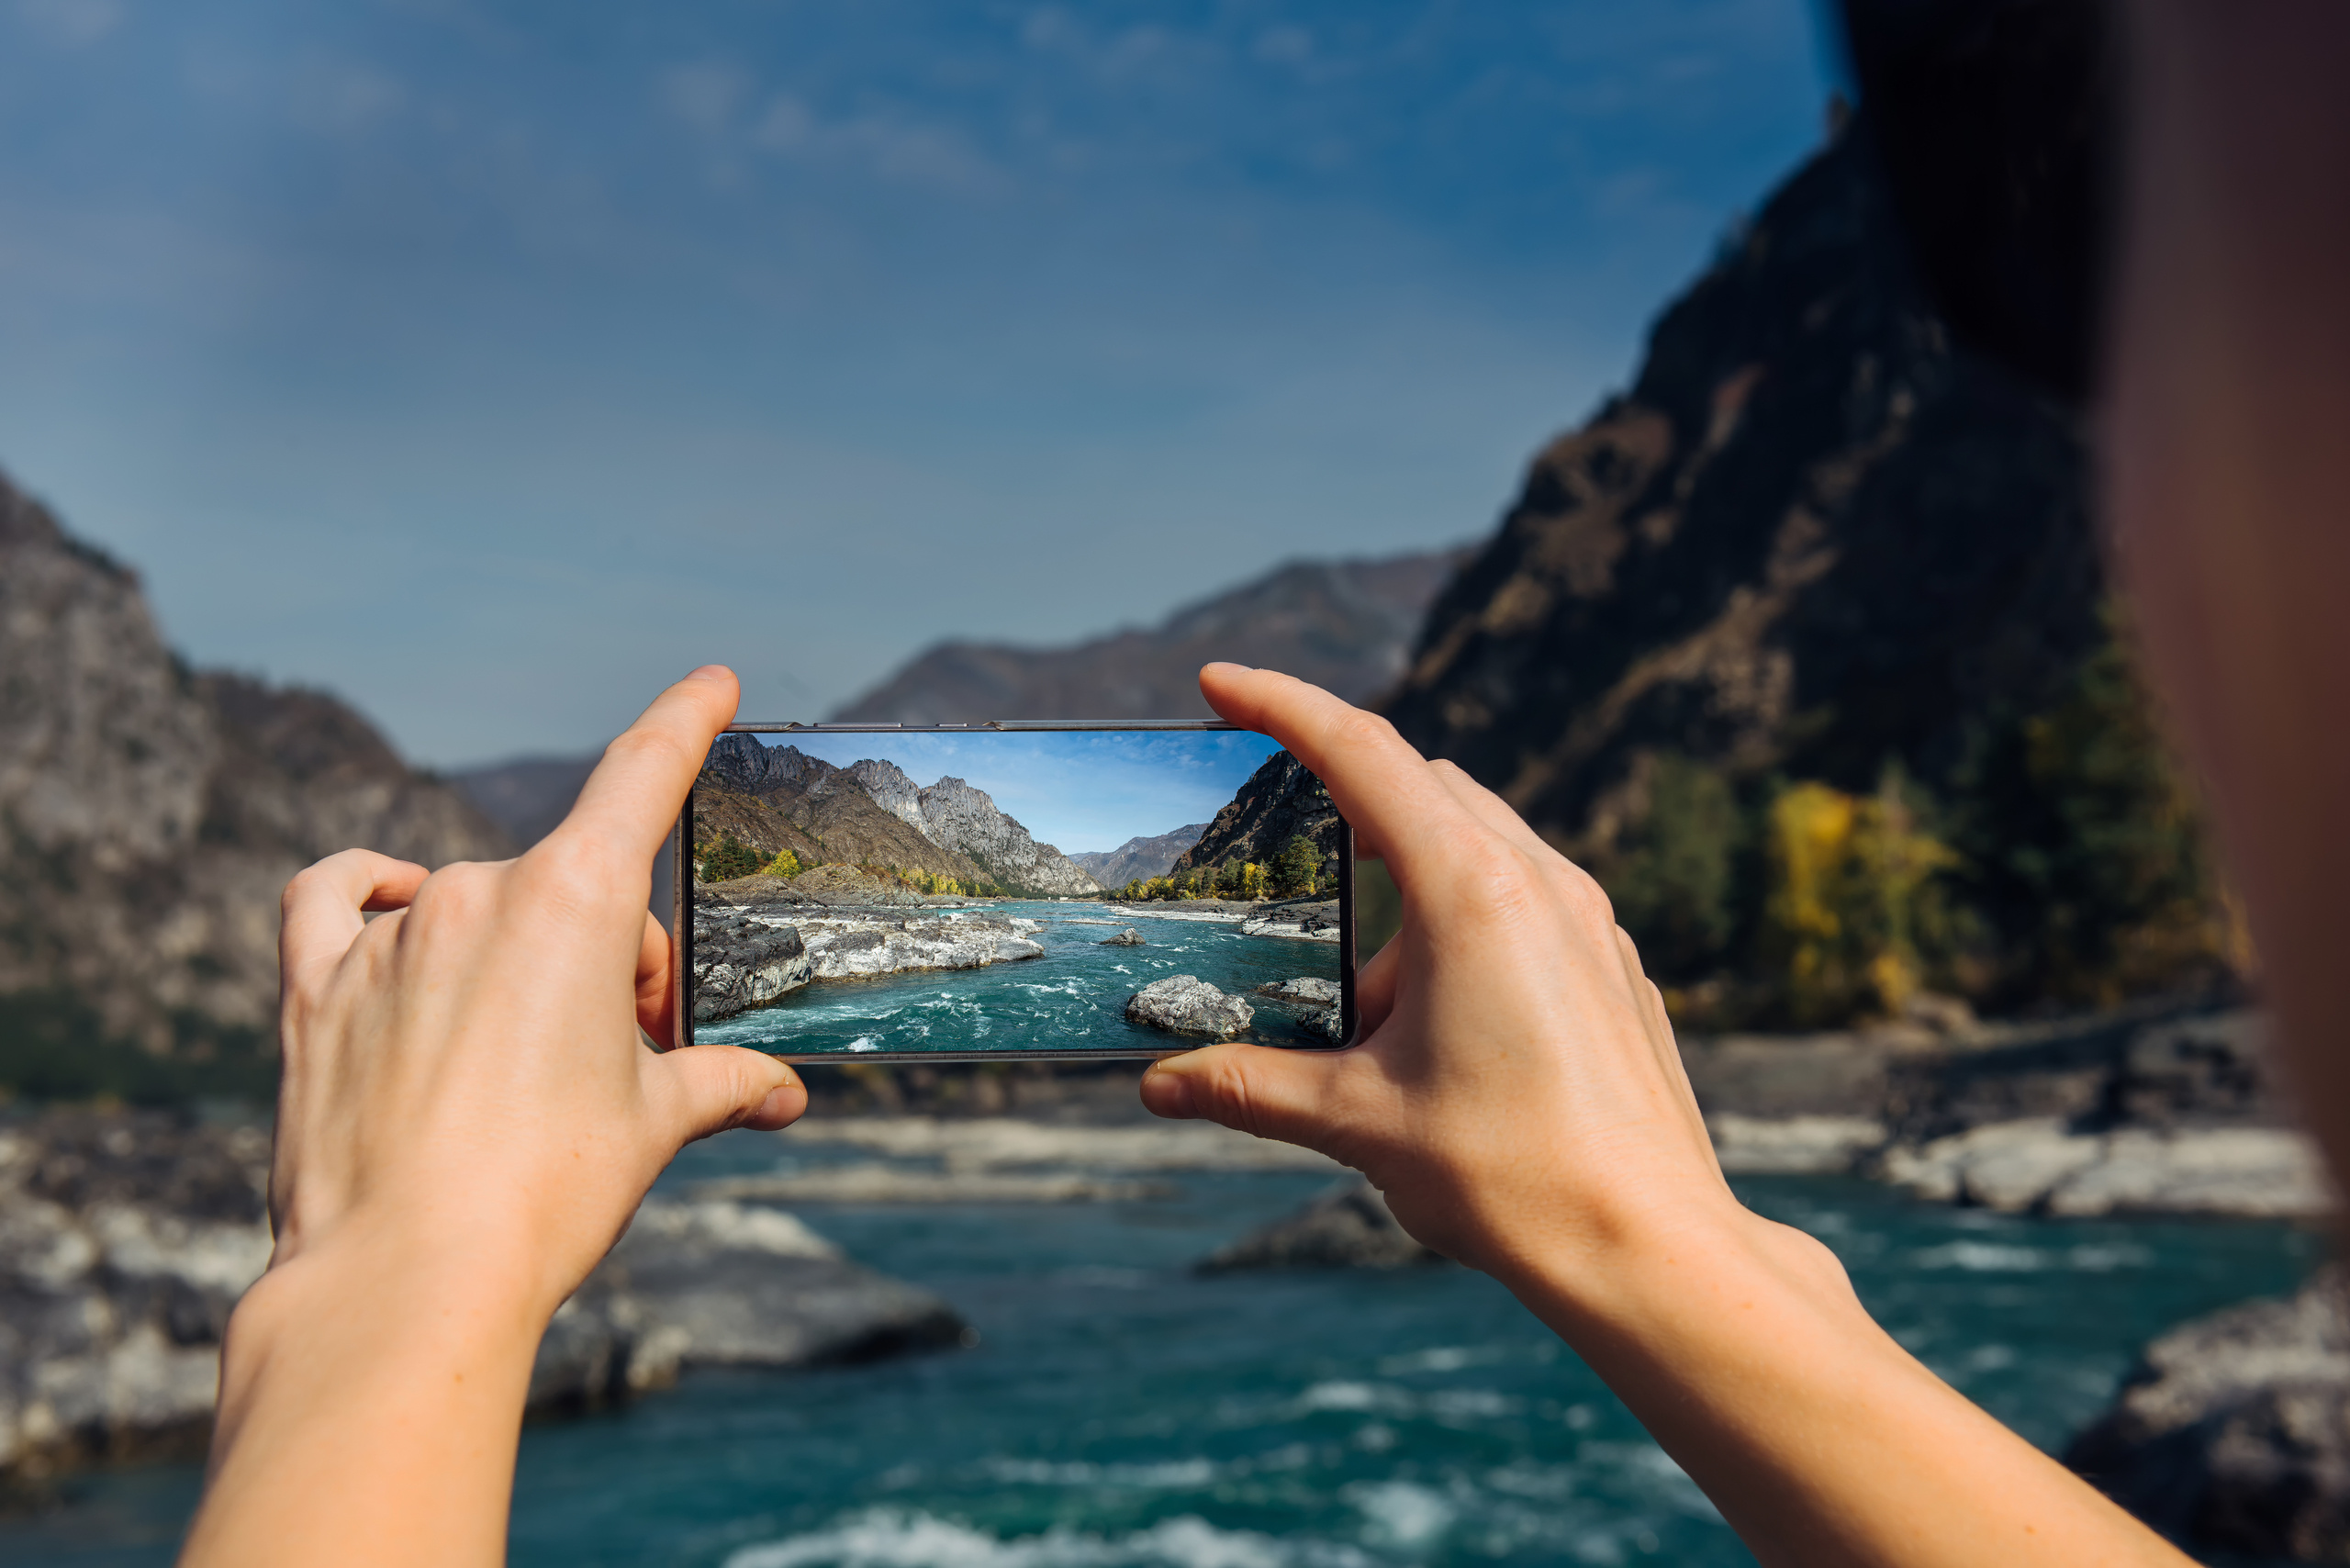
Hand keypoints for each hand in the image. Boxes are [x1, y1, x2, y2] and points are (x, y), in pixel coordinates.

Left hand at [185, 666, 803, 1567]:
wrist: (405, 1279)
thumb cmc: (545, 1195)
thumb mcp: (655, 1127)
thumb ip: (721, 1084)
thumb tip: (783, 1093)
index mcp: (575, 902)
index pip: (644, 773)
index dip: (687, 720)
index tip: (713, 681)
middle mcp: (476, 892)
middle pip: (572, 892)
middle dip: (611, 965)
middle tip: (628, 1060)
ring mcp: (386, 935)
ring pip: (475, 912)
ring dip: (515, 963)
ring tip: (529, 1063)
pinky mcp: (312, 987)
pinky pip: (336, 900)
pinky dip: (371, 896)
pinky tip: (395, 916)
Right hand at [1143, 665, 2190, 1567]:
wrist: (1649, 1247)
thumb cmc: (1509, 1176)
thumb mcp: (1357, 1122)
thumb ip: (1248, 1086)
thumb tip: (1160, 1082)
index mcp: (1469, 891)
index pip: (1361, 753)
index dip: (1282, 705)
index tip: (1220, 682)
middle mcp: (1540, 880)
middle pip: (1422, 785)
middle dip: (1342, 790)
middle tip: (1272, 824)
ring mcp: (1589, 920)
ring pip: (1479, 839)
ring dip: (1403, 872)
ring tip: (1353, 981)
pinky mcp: (1613, 965)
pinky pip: (1524, 896)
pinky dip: (1459, 914)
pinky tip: (1430, 1009)